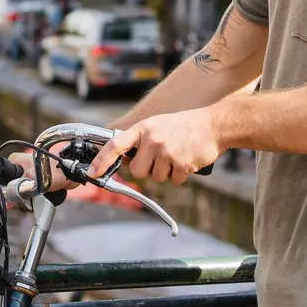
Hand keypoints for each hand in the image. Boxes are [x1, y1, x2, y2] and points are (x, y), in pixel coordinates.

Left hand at [91, 107, 223, 186]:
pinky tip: (186, 160)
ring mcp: (167, 152)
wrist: (213, 125)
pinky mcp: (181, 164)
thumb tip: (123, 159)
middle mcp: (152, 140)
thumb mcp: (157, 125)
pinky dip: (180, 175)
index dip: (102, 160)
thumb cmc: (184, 126)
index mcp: (143, 128)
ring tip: (176, 155)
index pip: (116, 145)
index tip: (93, 172)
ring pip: (156, 177)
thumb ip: (140, 140)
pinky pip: (173, 181)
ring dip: (166, 172)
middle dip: (146, 169)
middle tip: (160, 158)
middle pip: (137, 171)